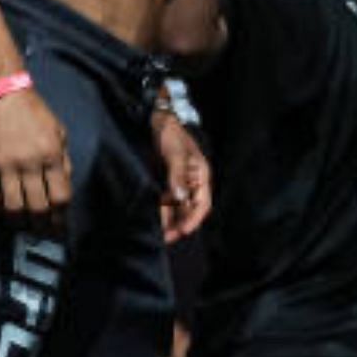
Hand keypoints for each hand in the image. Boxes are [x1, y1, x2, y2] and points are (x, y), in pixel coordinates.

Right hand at [0, 88, 71, 227]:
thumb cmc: (31, 110)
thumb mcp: (57, 130)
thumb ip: (63, 158)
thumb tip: (65, 185)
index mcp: (52, 154)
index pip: (60, 196)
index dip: (61, 217)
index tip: (60, 227)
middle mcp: (30, 162)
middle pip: (37, 207)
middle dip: (42, 226)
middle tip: (42, 234)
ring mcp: (5, 165)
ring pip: (12, 207)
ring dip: (18, 223)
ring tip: (21, 228)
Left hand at [151, 110, 210, 242]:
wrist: (156, 118)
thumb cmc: (170, 133)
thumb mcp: (175, 154)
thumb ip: (178, 176)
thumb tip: (180, 197)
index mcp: (200, 175)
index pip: (202, 203)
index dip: (193, 219)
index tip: (182, 231)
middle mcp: (193, 181)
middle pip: (190, 209)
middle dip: (180, 224)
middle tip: (166, 237)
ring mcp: (180, 182)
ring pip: (178, 207)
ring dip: (170, 219)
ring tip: (158, 232)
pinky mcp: (168, 181)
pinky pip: (168, 201)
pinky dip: (162, 210)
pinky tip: (153, 217)